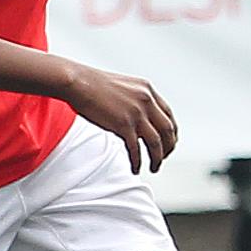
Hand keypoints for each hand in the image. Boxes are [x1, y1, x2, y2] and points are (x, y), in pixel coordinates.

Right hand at [64, 63, 178, 171]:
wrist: (78, 82)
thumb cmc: (94, 85)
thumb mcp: (124, 87)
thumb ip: (136, 100)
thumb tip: (140, 119)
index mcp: (148, 90)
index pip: (169, 115)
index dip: (172, 132)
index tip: (169, 142)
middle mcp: (146, 101)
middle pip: (168, 130)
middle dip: (168, 147)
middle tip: (164, 157)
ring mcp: (136, 113)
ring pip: (156, 143)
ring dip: (157, 158)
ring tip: (154, 167)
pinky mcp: (123, 125)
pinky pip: (136, 149)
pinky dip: (137, 161)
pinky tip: (136, 167)